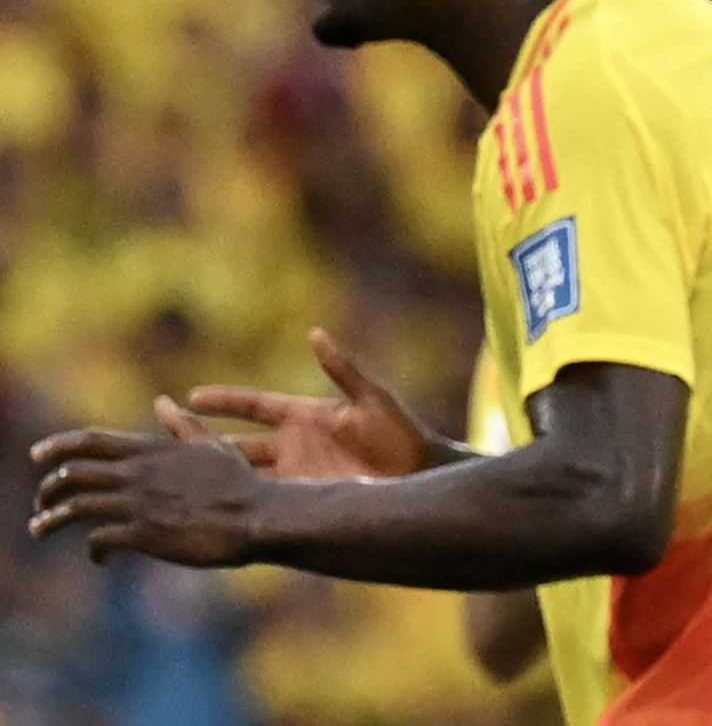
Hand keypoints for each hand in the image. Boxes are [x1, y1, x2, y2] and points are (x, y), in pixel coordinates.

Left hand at [29, 421, 263, 566]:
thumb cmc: (240, 483)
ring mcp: (138, 503)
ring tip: (41, 528)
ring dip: (51, 519)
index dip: (57, 446)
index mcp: (151, 449)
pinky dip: (91, 550)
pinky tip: (99, 558)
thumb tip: (164, 402)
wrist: (257, 517)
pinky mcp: (143, 535)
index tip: (37, 455)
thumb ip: (183, 426)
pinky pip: (99, 540)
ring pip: (75, 507)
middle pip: (71, 473)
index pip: (89, 440)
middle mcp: (138, 473)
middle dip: (48, 488)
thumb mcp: (212, 446)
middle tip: (42, 500)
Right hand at [178, 328, 439, 480]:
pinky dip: (235, 504)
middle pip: (232, 442)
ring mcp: (292, 476)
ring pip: (237, 474)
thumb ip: (343, 370)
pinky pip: (260, 503)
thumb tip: (316, 333)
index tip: (188, 397)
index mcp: (303, 416)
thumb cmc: (402, 435)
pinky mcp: (300, 502)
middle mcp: (290, 446)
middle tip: (157, 429)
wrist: (420, 477)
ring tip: (165, 476)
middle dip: (195, 437)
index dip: (223, 402)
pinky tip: (204, 512)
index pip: (252, 406)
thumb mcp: (372, 399)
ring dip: (206, 474)